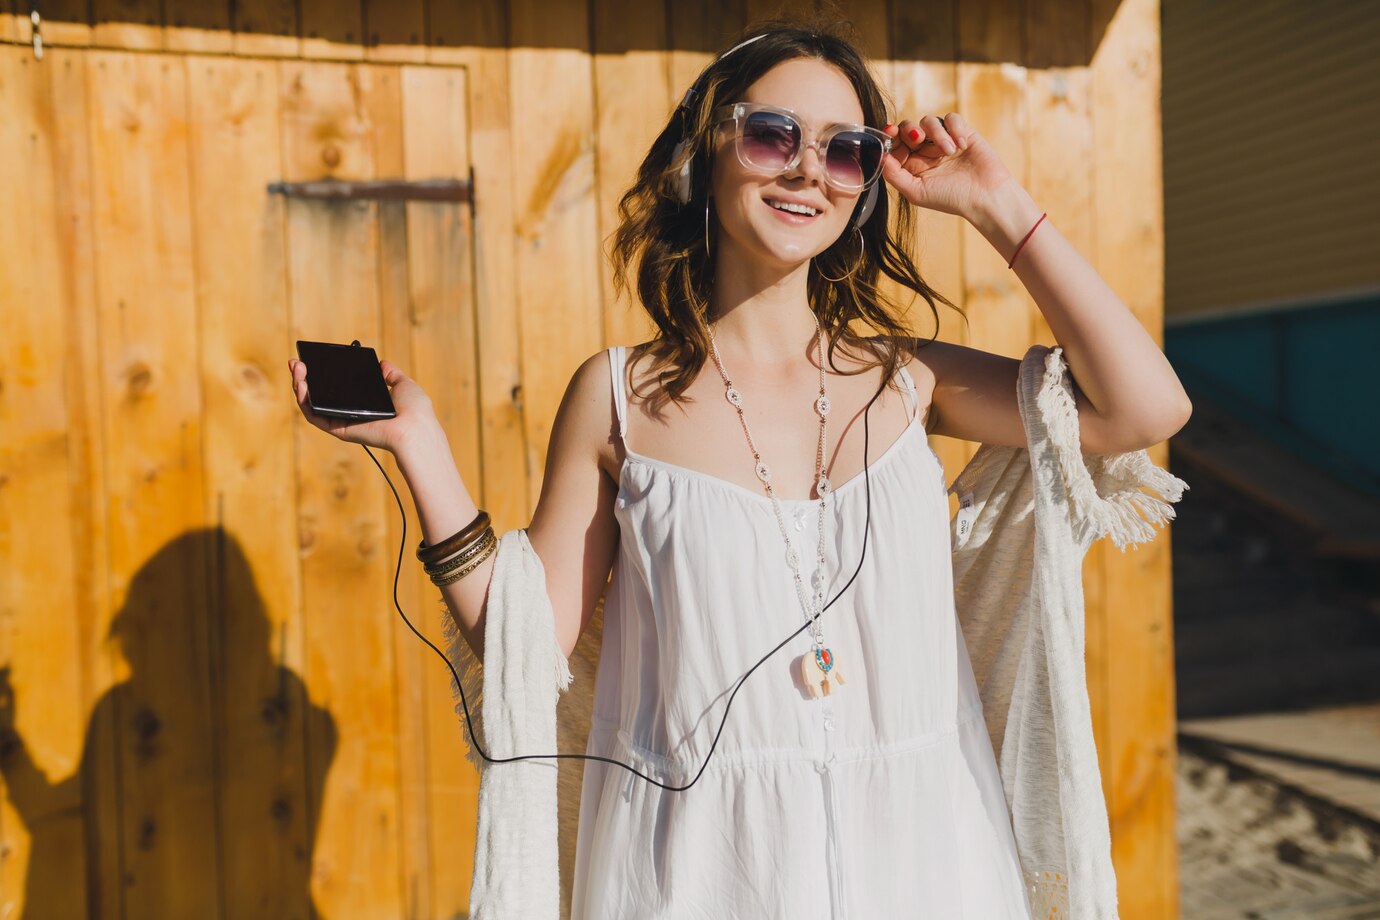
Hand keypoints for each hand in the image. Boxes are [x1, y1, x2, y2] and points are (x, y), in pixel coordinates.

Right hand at [288, 357, 436, 453]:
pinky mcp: (338, 428)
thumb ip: (391, 374)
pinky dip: (305, 401)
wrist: (413, 427)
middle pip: (319, 395)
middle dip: (304, 378)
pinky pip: (314, 416)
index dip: (321, 375)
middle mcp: (350, 412)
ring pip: (312, 404)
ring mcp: (342, 420)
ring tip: (296, 369)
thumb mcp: (403, 384)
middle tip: (296, 363)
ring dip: (300, 386)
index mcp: (363, 402)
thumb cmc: (414, 410)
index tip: (312, 360)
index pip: (336, 388)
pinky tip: (302, 385)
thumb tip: (382, 363)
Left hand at [880, 113, 1014, 220]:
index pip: (895, 144)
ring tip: (949, 152)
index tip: (890, 133)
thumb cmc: (950, 199)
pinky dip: (954, 129)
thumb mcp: (916, 192)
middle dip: (909, 130)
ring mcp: (944, 141)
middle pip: (908, 128)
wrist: (985, 197)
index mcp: (912, 165)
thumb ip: (894, 174)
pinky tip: (961, 146)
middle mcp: (926, 152)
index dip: (890, 137)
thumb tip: (880, 155)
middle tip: (917, 138)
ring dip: (936, 134)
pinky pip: (952, 119)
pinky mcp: (963, 133)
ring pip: (929, 121)